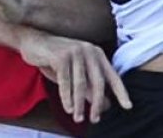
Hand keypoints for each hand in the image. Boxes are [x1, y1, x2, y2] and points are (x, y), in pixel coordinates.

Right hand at [17, 29, 131, 123]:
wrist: (34, 43)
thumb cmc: (57, 60)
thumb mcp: (75, 75)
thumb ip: (89, 88)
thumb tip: (104, 105)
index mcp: (97, 54)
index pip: (112, 75)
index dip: (121, 92)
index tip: (128, 106)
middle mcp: (89, 51)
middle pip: (98, 82)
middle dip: (97, 103)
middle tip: (94, 119)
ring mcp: (76, 51)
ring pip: (81, 84)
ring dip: (79, 104)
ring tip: (78, 118)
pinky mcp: (61, 56)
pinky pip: (66, 81)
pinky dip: (66, 97)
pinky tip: (68, 108)